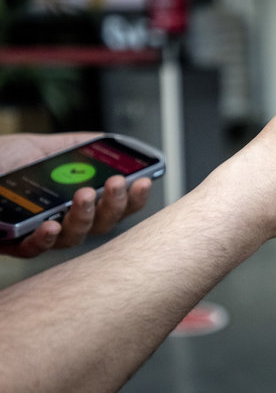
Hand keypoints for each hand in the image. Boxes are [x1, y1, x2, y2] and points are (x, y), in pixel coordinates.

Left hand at [0, 133, 152, 257]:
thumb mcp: (38, 147)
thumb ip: (74, 147)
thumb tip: (108, 141)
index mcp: (72, 199)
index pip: (113, 204)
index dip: (132, 197)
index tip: (144, 181)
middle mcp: (61, 220)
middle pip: (103, 224)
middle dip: (115, 204)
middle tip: (117, 183)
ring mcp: (38, 234)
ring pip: (75, 238)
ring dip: (85, 217)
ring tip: (83, 195)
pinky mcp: (13, 245)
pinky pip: (36, 251)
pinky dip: (46, 238)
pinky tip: (50, 225)